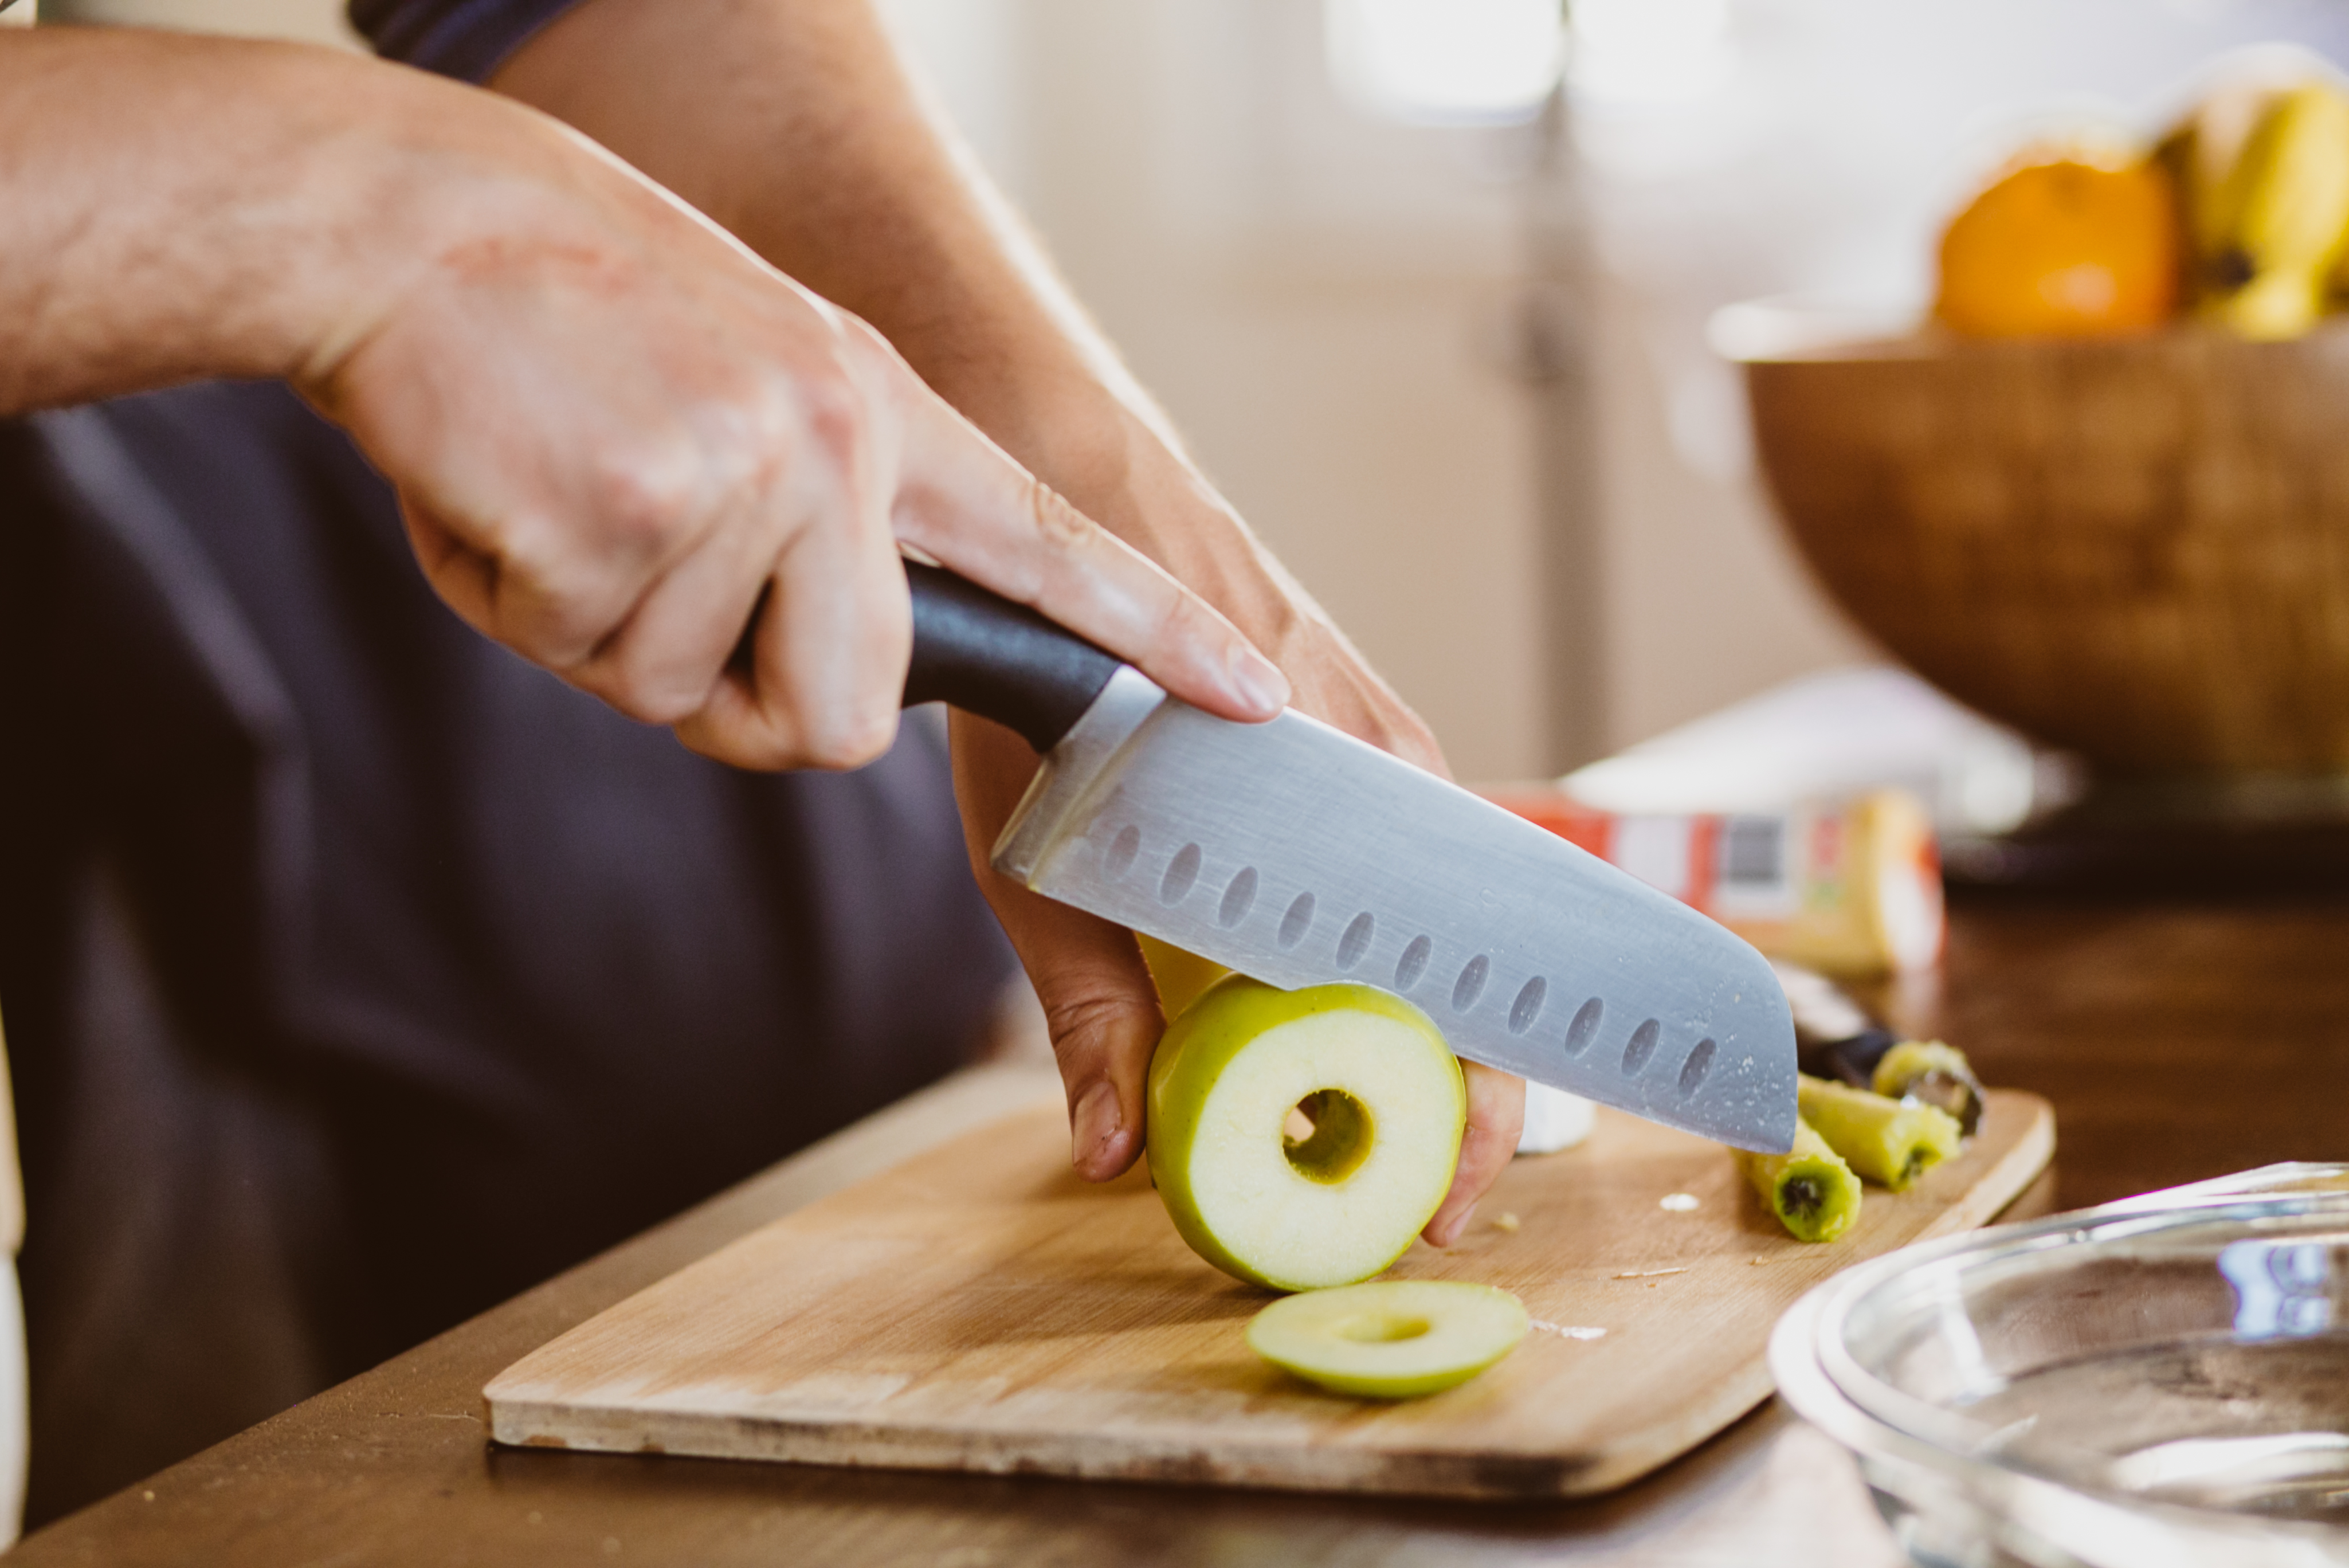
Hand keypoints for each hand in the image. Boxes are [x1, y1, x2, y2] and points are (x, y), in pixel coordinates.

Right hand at [299, 109, 1288, 770]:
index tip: (1259, 702)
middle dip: (741, 692)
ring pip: (692, 700)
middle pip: (845, 722)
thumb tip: (842, 687)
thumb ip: (826, 523)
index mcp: (881, 415)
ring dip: (606, 632)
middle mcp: (840, 449)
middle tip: (646, 569)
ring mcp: (747, 482)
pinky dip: (522, 605)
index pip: (1056, 550)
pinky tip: (508, 488)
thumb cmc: (568, 313)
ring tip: (565, 488)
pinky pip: (582, 660)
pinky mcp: (634, 520)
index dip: (1159, 638)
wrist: (411, 220)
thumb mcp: (748, 387)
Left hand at [950, 417, 1524, 1247]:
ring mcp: (1391, 747)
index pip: (1463, 988)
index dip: (1471, 1113)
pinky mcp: (1369, 733)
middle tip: (1418, 1196)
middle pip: (1473, 967)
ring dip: (1424, 1024)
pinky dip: (1394, 947)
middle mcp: (1393, 773)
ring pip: (1448, 917)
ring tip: (1389, 1120)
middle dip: (1457, 1095)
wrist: (1077, 494)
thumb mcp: (1039, 856)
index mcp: (1339, 808)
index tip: (1442, 1206)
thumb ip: (1086, 1000)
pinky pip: (1412, 864)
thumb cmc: (1053, 675)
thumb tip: (1113, 1153)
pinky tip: (1354, 1002)